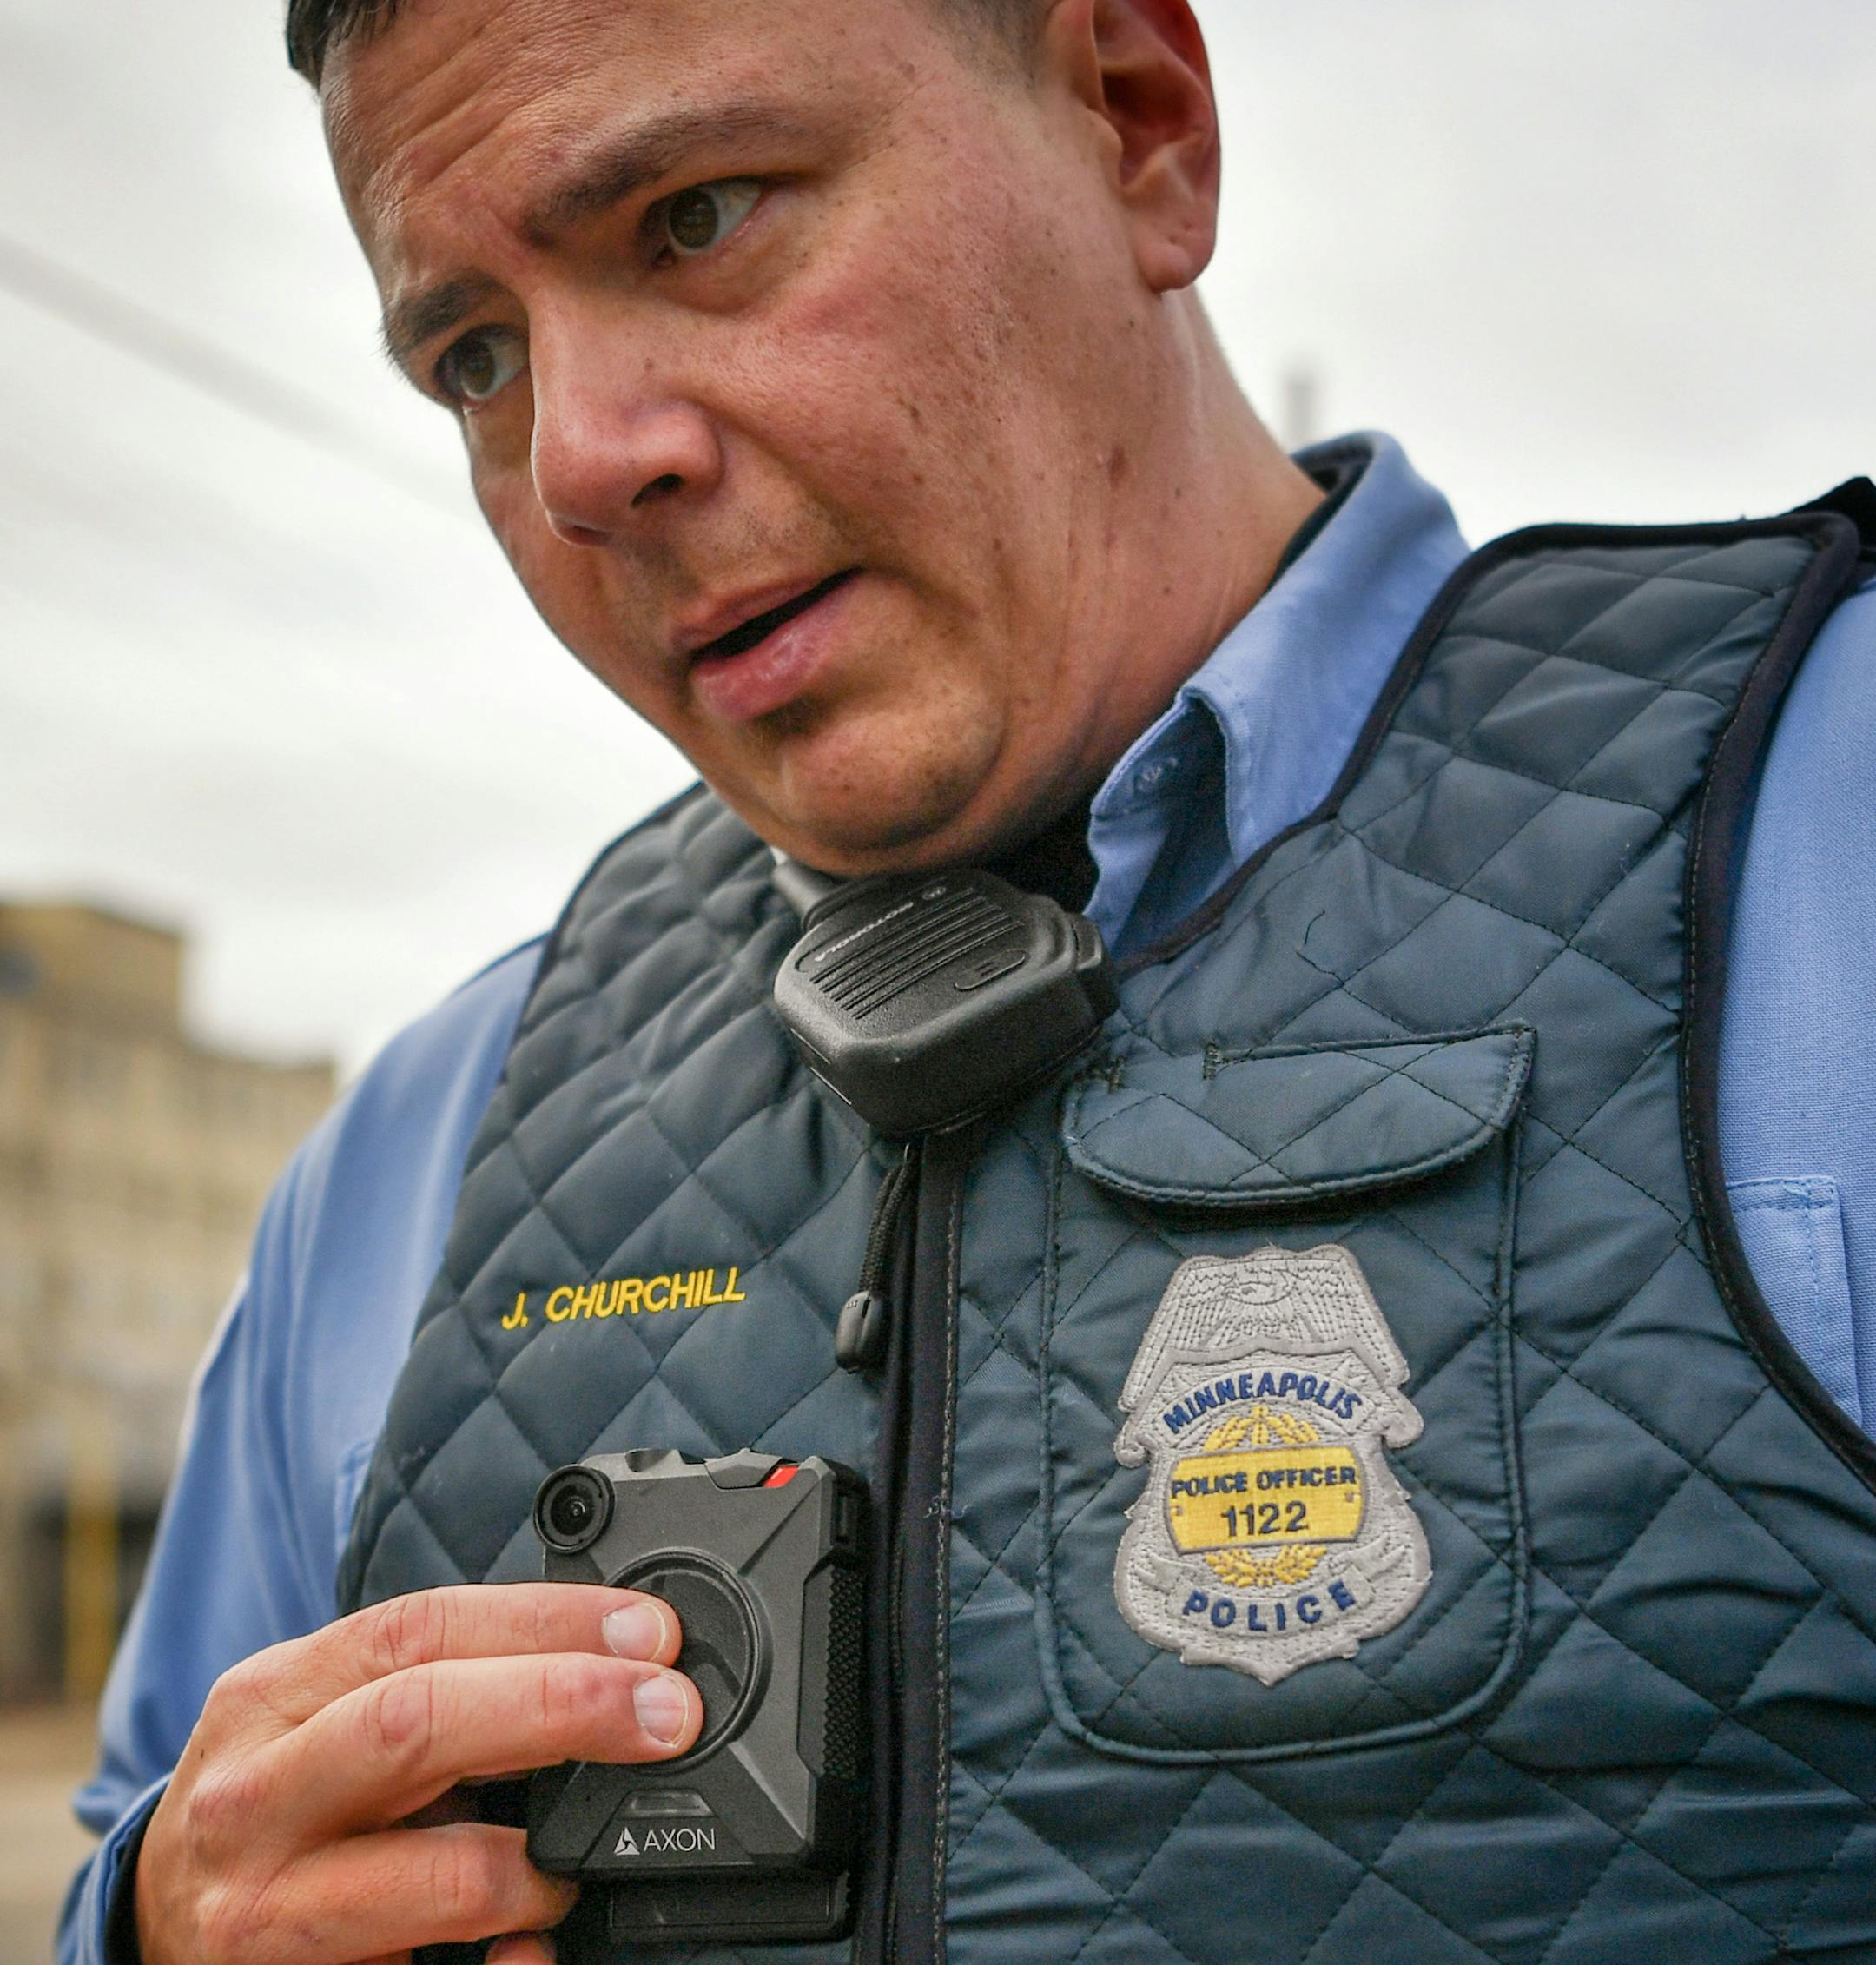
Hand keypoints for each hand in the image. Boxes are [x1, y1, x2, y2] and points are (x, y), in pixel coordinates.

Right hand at [135, 1584, 699, 1964]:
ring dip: (533, 1869)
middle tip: (670, 1715)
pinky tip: (530, 1954)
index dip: (547, 1623)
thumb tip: (611, 1659)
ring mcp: (262, 1913)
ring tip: (576, 1868)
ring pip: (430, 1877)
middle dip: (561, 1708)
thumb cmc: (279, 1805)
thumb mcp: (325, 1718)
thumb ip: (437, 1684)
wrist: (158, 1927)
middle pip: (417, 1724)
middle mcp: (254, 1797)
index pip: (421, 1628)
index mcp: (274, 1695)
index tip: (651, 1633)